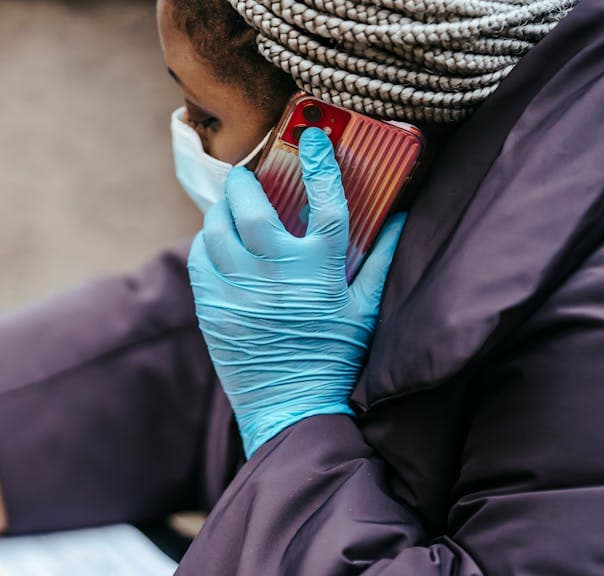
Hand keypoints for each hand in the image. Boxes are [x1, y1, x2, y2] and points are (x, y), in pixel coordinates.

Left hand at [188, 127, 405, 457]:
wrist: (292, 410)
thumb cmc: (335, 359)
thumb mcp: (366, 310)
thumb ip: (383, 260)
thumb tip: (403, 216)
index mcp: (321, 270)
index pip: (326, 202)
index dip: (321, 164)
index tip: (313, 138)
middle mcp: (277, 274)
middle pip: (252, 207)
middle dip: (245, 180)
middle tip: (245, 173)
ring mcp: (240, 291)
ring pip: (217, 229)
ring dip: (222, 209)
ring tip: (229, 205)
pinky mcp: (213, 308)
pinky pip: (200, 260)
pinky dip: (206, 244)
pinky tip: (216, 242)